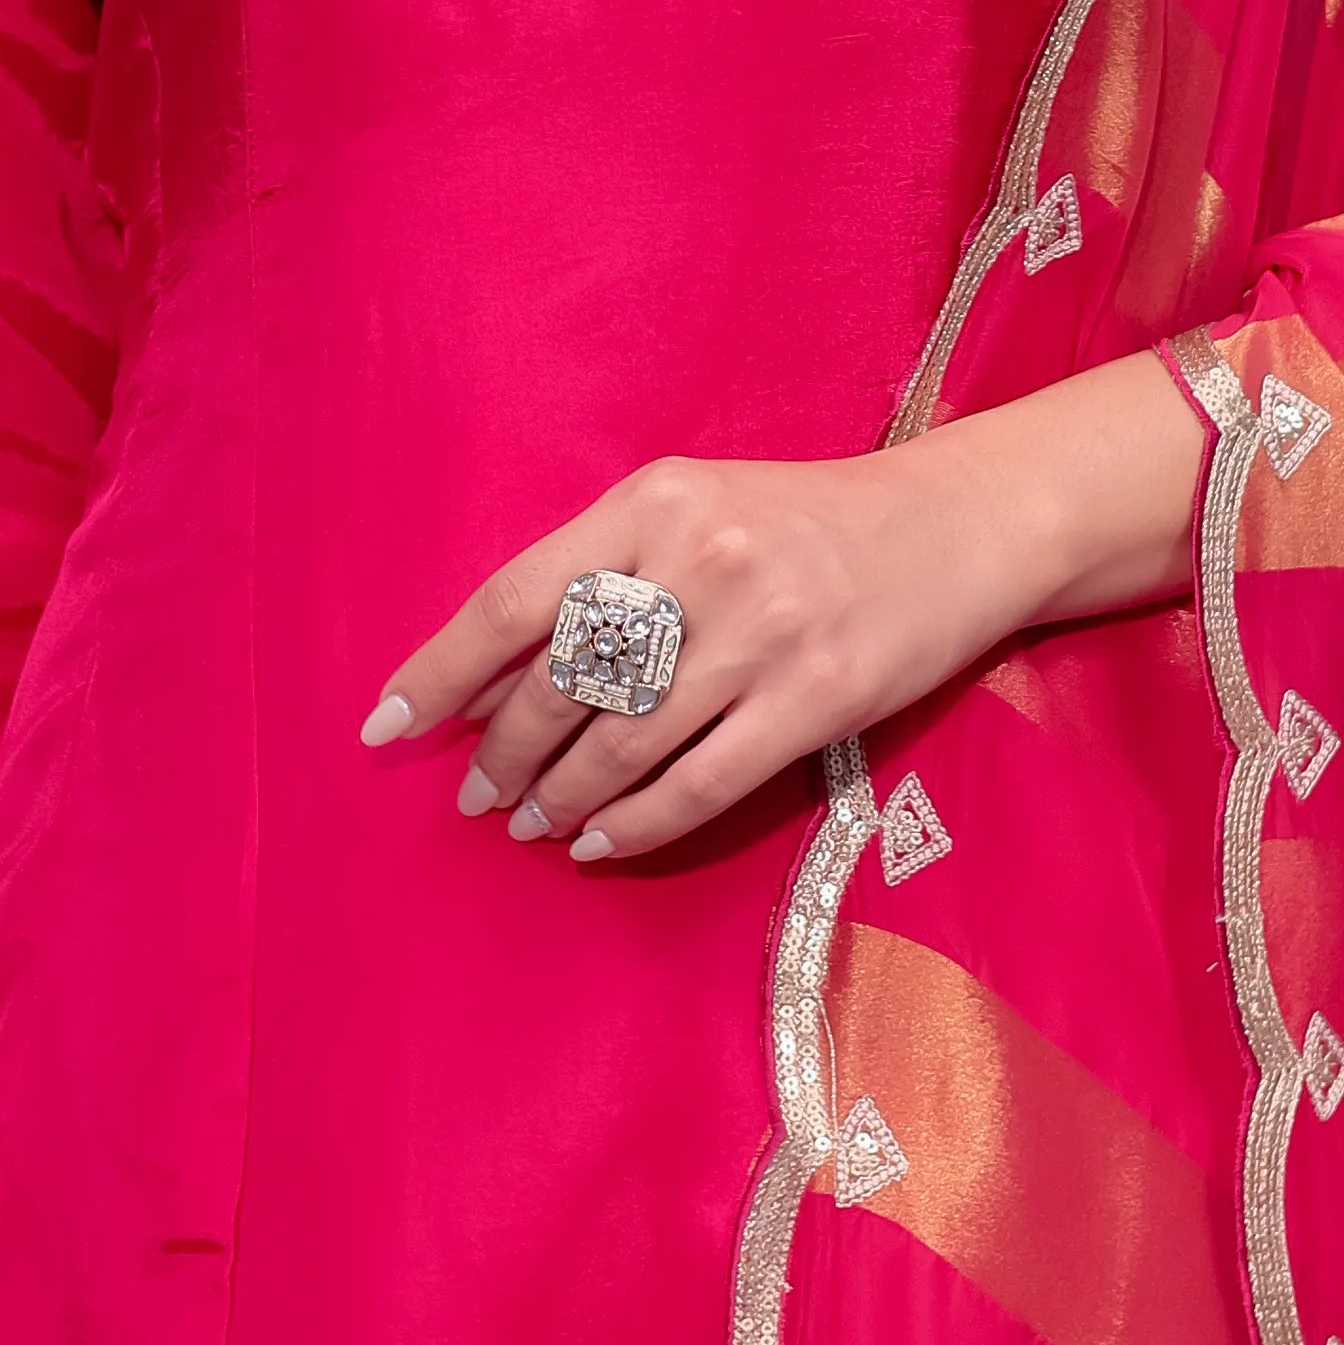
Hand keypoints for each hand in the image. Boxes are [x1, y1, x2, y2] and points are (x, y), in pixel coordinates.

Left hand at [368, 353, 1203, 864]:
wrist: (958, 525)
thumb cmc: (807, 523)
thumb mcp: (698, 513)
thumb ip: (603, 578)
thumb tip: (490, 685)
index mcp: (655, 501)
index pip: (516, 597)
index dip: (440, 671)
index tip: (385, 726)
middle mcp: (701, 560)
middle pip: (562, 684)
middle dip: (502, 754)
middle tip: (476, 796)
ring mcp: (762, 633)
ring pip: (623, 745)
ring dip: (560, 800)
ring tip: (532, 824)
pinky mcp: (817, 699)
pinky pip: (697, 786)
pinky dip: (634, 827)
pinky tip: (599, 843)